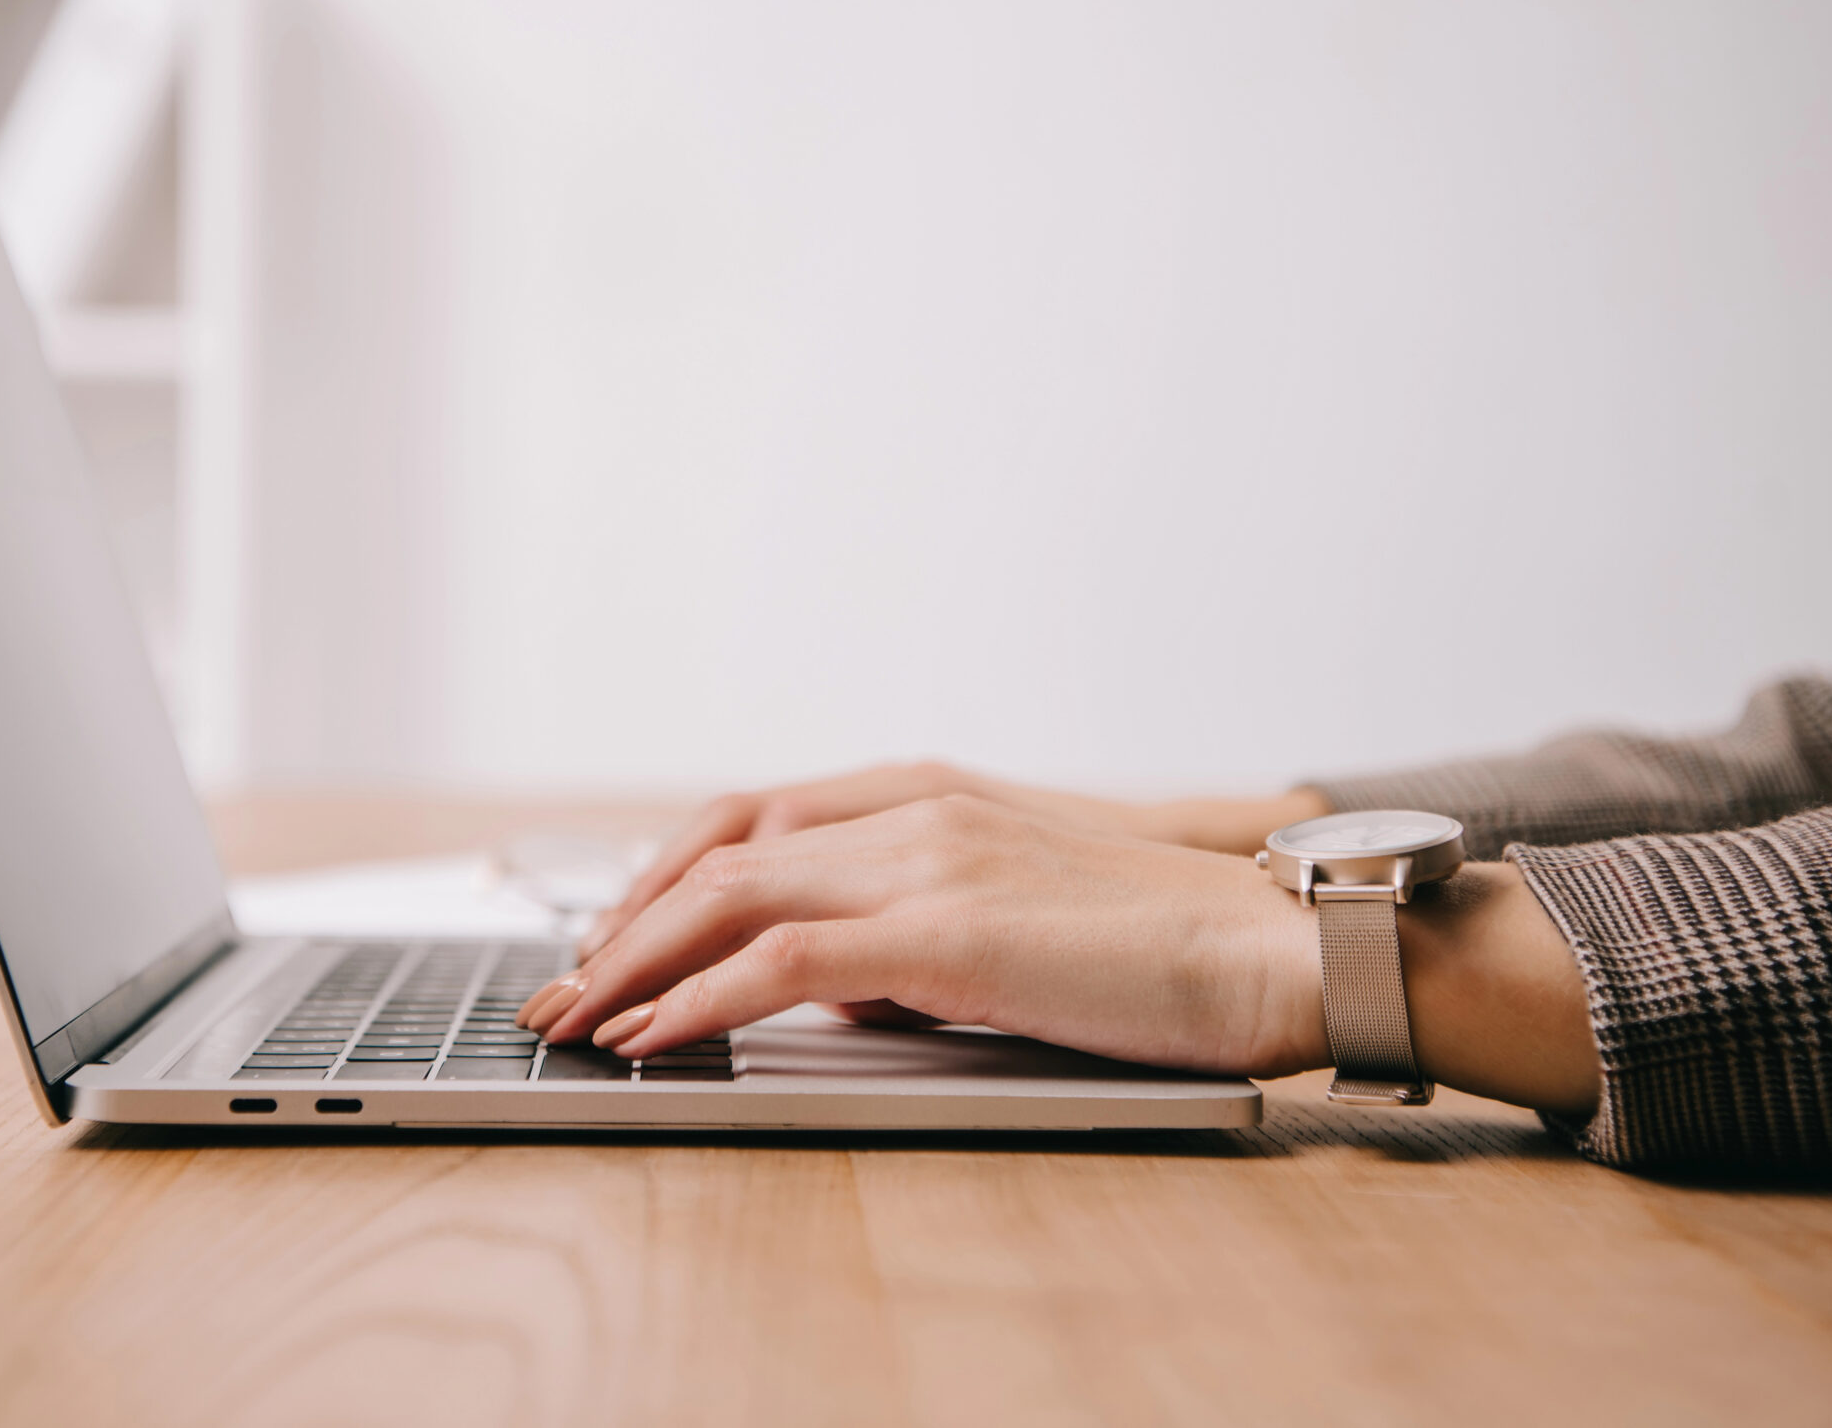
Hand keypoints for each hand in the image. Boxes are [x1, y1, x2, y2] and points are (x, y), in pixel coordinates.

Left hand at [524, 792, 1604, 1113]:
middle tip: (559, 992)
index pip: (751, 819)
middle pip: (718, 847)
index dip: (662, 878)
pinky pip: (782, 961)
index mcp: (926, 792)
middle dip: (621, 921)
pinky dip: (699, 997)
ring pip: (729, 891)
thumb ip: (914, 931)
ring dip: (634, 960)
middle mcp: (912, 807)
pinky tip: (653, 1039)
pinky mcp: (948, 930)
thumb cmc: (1160, 944)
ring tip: (575, 1024)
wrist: (1273, 945)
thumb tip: (830, 988)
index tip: (609, 940)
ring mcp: (927, 858)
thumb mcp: (1013, 917)